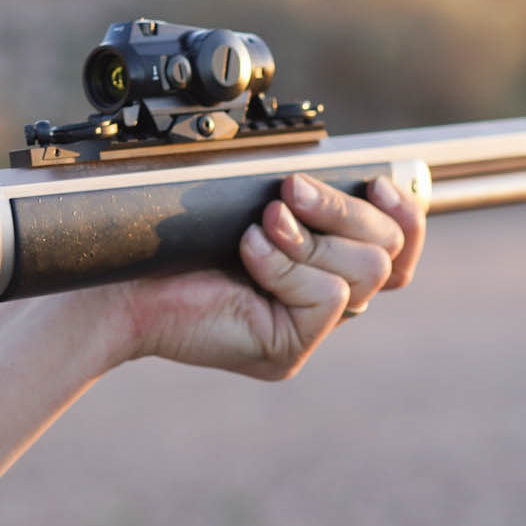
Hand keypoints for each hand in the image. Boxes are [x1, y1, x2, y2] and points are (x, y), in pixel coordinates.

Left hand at [102, 172, 425, 379]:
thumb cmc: (173, 240)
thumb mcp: (252, 201)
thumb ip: (308, 195)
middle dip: (343, 211)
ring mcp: (306, 329)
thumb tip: (364, 174)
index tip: (378, 181)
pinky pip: (326, 297)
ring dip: (312, 236)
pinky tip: (248, 252)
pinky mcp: (286, 350)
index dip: (406, 215)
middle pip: (387, 253)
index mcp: (321, 262)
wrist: (120, 282)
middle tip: (288, 192)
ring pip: (364, 272)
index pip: (398, 249)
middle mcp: (322, 300)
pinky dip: (286, 265)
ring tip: (260, 224)